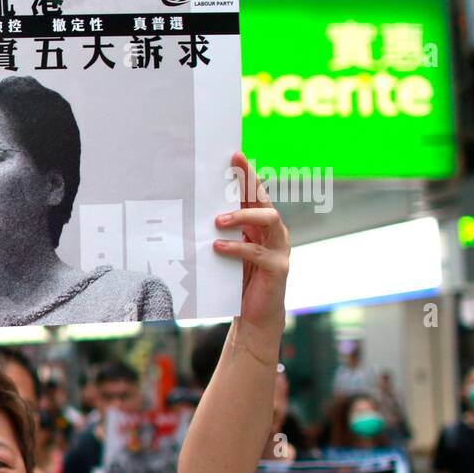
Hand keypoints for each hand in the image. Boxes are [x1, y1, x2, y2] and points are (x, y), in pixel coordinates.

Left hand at [214, 154, 289, 339]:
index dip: (247, 174)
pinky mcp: (278, 268)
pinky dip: (237, 248)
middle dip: (250, 180)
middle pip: (264, 199)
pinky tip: (218, 247)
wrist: (255, 316)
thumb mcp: (226, 253)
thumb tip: (194, 214)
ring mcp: (280, 249)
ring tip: (218, 220)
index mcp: (261, 226)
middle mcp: (274, 232)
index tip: (234, 155)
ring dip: (243, 216)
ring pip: (268, 220)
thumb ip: (220, 234)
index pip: (255, 194)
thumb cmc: (237, 282)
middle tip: (233, 168)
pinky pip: (257, 253)